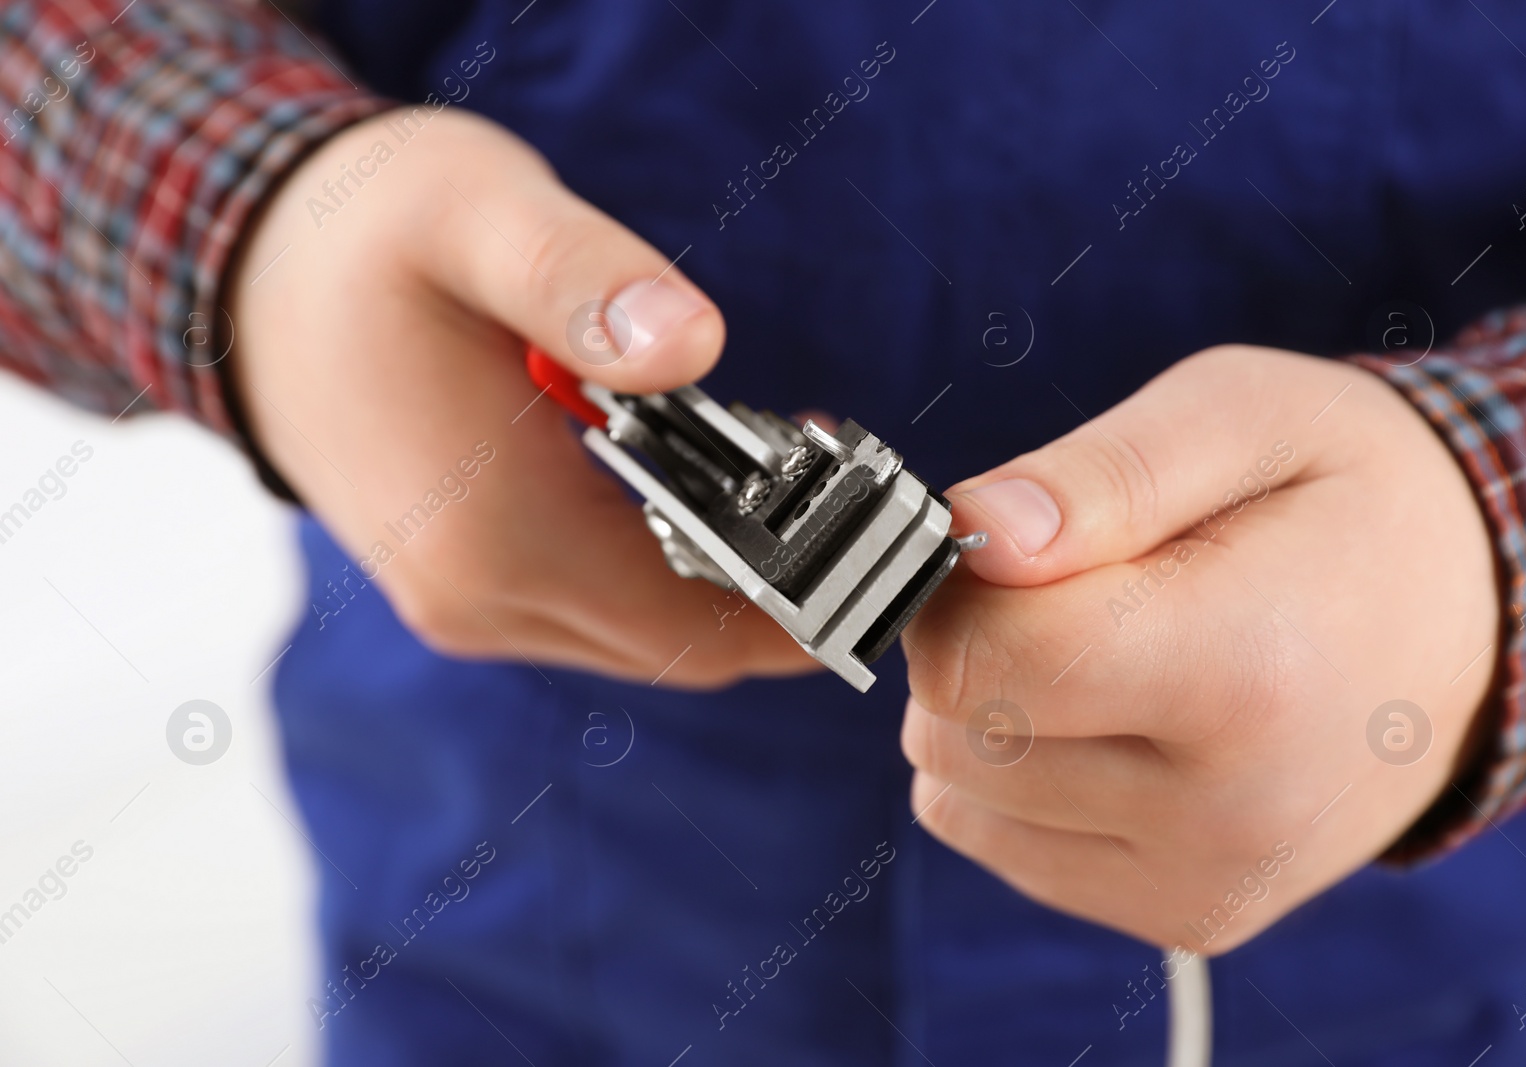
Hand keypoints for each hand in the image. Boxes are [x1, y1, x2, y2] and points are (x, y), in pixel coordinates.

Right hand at [227, 107, 817, 686]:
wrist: (251, 283)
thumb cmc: (368, 237)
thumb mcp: (476, 217)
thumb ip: (582, 279)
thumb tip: (694, 344)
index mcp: (497, 538)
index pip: (703, 628)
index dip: (809, 602)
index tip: (883, 540)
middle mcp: (480, 601)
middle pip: (685, 645)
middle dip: (783, 587)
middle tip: (844, 486)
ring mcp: (468, 605)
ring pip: (646, 634)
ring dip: (728, 577)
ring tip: (782, 471)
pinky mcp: (466, 586)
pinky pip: (602, 610)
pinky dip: (669, 568)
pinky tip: (700, 485)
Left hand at [899, 345, 1497, 952]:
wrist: (1476, 618)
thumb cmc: (1347, 498)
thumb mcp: (1240, 418)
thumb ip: (1102, 475)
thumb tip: (977, 531)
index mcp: (1241, 672)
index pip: (978, 664)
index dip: (958, 587)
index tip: (1011, 545)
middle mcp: (1227, 812)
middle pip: (955, 737)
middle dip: (974, 647)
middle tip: (1070, 591)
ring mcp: (1209, 880)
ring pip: (959, 799)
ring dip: (990, 717)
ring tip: (1107, 654)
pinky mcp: (1191, 915)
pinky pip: (1005, 845)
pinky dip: (1021, 782)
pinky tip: (1116, 723)